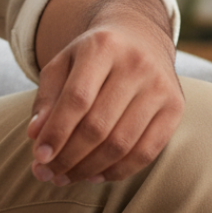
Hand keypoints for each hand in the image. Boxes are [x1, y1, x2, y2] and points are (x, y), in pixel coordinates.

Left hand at [27, 0, 183, 185]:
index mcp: (102, 45)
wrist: (140, 36)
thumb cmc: (93, 55)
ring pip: (121, 144)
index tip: (39, 157)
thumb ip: (48, 96)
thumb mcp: (64, 62)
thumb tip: (36, 135)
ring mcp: (159, 86)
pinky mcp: (175, 107)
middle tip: (48, 174)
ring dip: (89, 169)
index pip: (77, 98)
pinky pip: (146, 153)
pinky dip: (118, 171)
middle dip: (68, 157)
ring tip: (67, 177)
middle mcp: (135, 63)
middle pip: (98, 126)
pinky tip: (95, 175)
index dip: (57, 132)